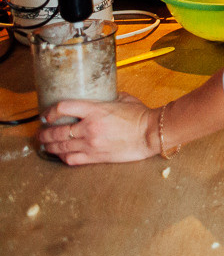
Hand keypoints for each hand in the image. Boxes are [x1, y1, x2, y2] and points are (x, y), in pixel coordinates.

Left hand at [38, 93, 157, 164]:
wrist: (151, 134)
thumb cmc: (141, 115)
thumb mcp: (124, 99)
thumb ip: (108, 98)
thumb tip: (101, 96)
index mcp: (95, 110)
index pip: (63, 107)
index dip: (51, 111)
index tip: (47, 114)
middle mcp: (89, 127)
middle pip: (57, 131)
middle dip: (45, 132)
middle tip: (41, 132)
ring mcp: (91, 144)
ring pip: (61, 146)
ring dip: (49, 145)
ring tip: (45, 144)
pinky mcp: (96, 156)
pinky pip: (71, 159)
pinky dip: (62, 156)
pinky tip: (60, 154)